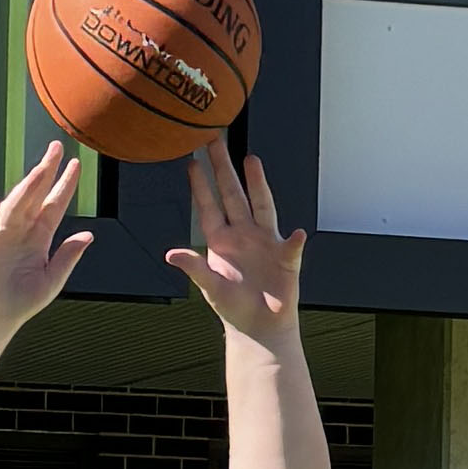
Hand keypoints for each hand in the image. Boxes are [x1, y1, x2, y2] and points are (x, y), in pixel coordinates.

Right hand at [0, 143, 90, 348]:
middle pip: (35, 195)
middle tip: (57, 148)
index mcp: (38, 238)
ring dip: (26, 186)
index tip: (75, 165)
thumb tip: (89, 236)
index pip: (54, 204)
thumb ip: (68, 256)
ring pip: (15, 204)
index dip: (64, 185)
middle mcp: (19, 231)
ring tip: (39, 170)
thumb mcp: (51, 280)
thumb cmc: (18, 303)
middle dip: (46, 172)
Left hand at [166, 140, 306, 346]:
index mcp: (221, 241)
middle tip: (215, 140)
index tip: (193, 162)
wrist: (259, 327)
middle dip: (224, 168)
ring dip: (257, 184)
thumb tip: (171, 254)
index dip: (201, 186)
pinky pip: (291, 248)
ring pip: (261, 206)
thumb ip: (194, 269)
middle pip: (233, 195)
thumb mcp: (209, 288)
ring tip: (251, 160)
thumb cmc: (233, 307)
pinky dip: (294, 242)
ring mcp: (265, 243)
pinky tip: (296, 234)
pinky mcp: (286, 259)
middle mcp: (243, 235)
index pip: (209, 207)